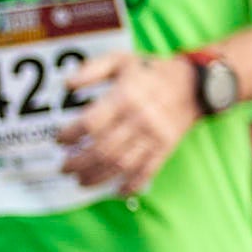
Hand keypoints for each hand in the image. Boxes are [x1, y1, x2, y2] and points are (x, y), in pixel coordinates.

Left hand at [58, 45, 202, 194]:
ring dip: (97, 177)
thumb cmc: (149, 71)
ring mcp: (153, 136)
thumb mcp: (120, 59)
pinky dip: (130, 185)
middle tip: (64, 168)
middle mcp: (139, 119)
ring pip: (121, 164)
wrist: (192, 84)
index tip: (59, 140)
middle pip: (102, 149)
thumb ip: (92, 70)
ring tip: (80, 181)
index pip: (91, 123)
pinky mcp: (165, 148)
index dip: (71, 135)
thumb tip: (67, 84)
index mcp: (125, 97)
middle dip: (78, 163)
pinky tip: (116, 192)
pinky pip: (147, 172)